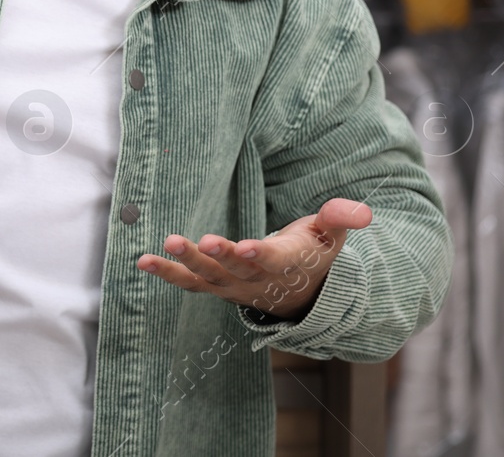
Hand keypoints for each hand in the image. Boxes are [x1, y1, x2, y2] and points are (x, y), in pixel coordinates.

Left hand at [135, 198, 372, 320]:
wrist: (300, 293)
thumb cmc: (313, 253)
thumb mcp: (331, 235)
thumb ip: (340, 219)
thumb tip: (361, 210)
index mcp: (289, 266)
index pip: (274, 262)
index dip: (261, 255)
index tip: (247, 246)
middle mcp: (258, 281)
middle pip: (235, 271)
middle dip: (217, 257)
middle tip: (199, 242)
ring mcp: (234, 287)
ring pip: (209, 279)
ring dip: (185, 265)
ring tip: (166, 246)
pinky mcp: (216, 287)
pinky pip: (189, 283)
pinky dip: (167, 274)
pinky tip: (143, 261)